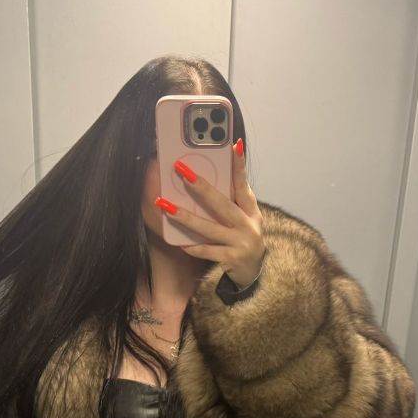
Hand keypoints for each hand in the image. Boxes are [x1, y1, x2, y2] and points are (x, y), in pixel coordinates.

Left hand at [155, 139, 264, 286]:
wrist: (253, 272)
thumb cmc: (242, 237)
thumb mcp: (244, 216)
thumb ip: (232, 199)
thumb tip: (205, 178)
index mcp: (250, 210)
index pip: (243, 183)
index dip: (239, 165)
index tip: (232, 145)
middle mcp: (248, 224)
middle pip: (221, 203)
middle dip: (201, 186)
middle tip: (181, 170)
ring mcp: (240, 242)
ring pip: (209, 228)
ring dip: (185, 217)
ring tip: (165, 205)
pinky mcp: (232, 259)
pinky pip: (208, 252)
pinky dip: (194, 247)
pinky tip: (179, 242)